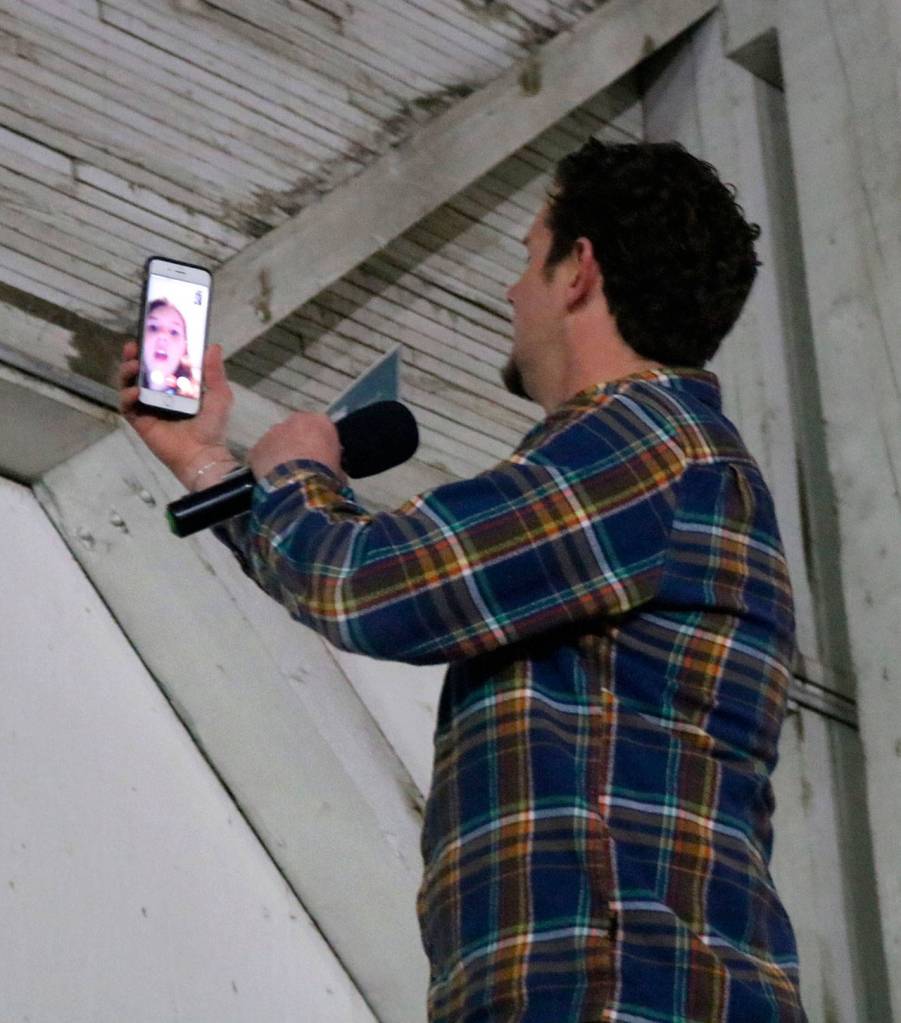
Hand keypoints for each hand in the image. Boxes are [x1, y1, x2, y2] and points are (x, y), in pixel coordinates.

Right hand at [119, 341, 235, 488]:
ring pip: (128, 385)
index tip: (149, 336)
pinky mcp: (139, 421)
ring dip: (127, 372)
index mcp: (177, 387)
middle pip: (140, 371)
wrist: (203, 453)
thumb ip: (214, 371)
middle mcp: (160, 395)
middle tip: (133, 346)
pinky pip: (127, 405)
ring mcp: (148, 408)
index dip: (152, 350)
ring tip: (133, 365)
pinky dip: (128, 396)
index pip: (160, 364)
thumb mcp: (219, 395)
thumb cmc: (212, 425)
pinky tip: (136, 392)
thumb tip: (214, 346)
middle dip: (133, 357)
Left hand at [249, 411, 343, 481]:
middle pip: (297, 430)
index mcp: (320, 421)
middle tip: (302, 464)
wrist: (300, 483)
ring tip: (285, 472)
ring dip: (280, 452)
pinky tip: (271, 478)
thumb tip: (335, 473)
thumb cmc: (326, 474)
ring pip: (277, 440)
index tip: (321, 457)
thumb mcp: (339, 469)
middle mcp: (296, 420)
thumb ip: (335, 464)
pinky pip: (262, 454)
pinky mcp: (257, 447)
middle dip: (298, 443)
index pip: (321, 428)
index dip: (320, 443)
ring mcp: (273, 432)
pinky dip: (265, 464)